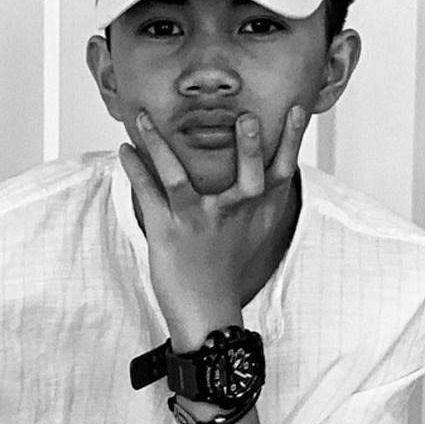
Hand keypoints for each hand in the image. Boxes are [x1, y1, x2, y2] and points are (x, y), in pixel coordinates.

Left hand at [121, 104, 303, 346]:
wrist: (207, 312)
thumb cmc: (229, 268)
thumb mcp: (257, 232)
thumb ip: (265, 198)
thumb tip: (278, 166)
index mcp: (256, 210)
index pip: (282, 170)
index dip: (293, 141)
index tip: (298, 110)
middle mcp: (231, 213)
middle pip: (248, 176)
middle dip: (250, 148)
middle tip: (248, 119)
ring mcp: (198, 221)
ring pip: (178, 178)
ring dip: (159, 147)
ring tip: (145, 119)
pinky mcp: (168, 231)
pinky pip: (148, 194)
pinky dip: (135, 170)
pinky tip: (126, 150)